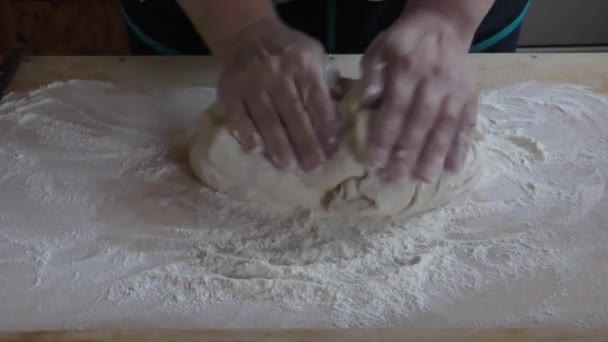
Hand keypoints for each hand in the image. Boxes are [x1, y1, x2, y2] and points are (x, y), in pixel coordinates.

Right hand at [216, 17, 339, 171]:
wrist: (248, 35)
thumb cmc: (289, 52)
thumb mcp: (315, 56)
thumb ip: (328, 82)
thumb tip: (345, 113)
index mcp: (303, 63)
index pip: (316, 100)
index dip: (324, 127)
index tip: (331, 149)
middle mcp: (276, 73)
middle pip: (293, 114)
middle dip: (305, 143)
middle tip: (313, 166)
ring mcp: (250, 83)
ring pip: (267, 119)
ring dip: (278, 145)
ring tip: (288, 166)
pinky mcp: (229, 92)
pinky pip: (239, 117)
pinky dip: (247, 135)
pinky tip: (257, 150)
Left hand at [360, 8, 478, 182]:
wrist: (442, 24)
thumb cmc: (404, 42)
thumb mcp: (380, 49)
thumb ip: (371, 75)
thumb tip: (366, 104)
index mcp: (407, 67)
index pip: (395, 107)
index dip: (385, 135)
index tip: (375, 161)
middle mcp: (435, 80)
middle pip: (421, 121)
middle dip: (408, 152)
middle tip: (397, 177)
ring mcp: (457, 89)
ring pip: (446, 125)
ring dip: (435, 154)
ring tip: (424, 178)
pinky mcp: (471, 96)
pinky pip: (467, 123)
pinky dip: (461, 146)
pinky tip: (453, 168)